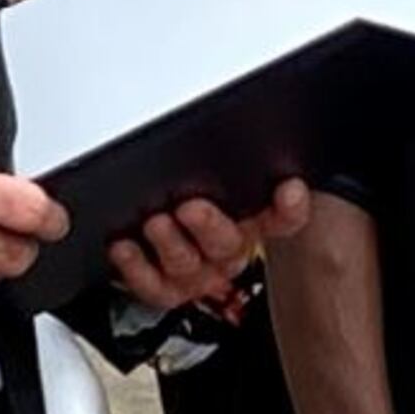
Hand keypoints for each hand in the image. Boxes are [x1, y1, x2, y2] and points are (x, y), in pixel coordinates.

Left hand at [106, 177, 310, 309]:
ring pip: (187, 264)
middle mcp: (228, 250)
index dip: (290, 206)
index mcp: (252, 220)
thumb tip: (228, 123)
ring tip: (154, 223)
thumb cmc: (198, 203)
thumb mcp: (218, 181)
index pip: (283, 216)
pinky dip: (136, 268)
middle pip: (227, 243)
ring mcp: (198, 273)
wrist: (162, 247)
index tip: (288, 190)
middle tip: (191, 208)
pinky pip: (154, 286)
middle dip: (209, 225)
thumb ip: (228, 165)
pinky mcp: (169, 290)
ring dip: (169, 244)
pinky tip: (124, 247)